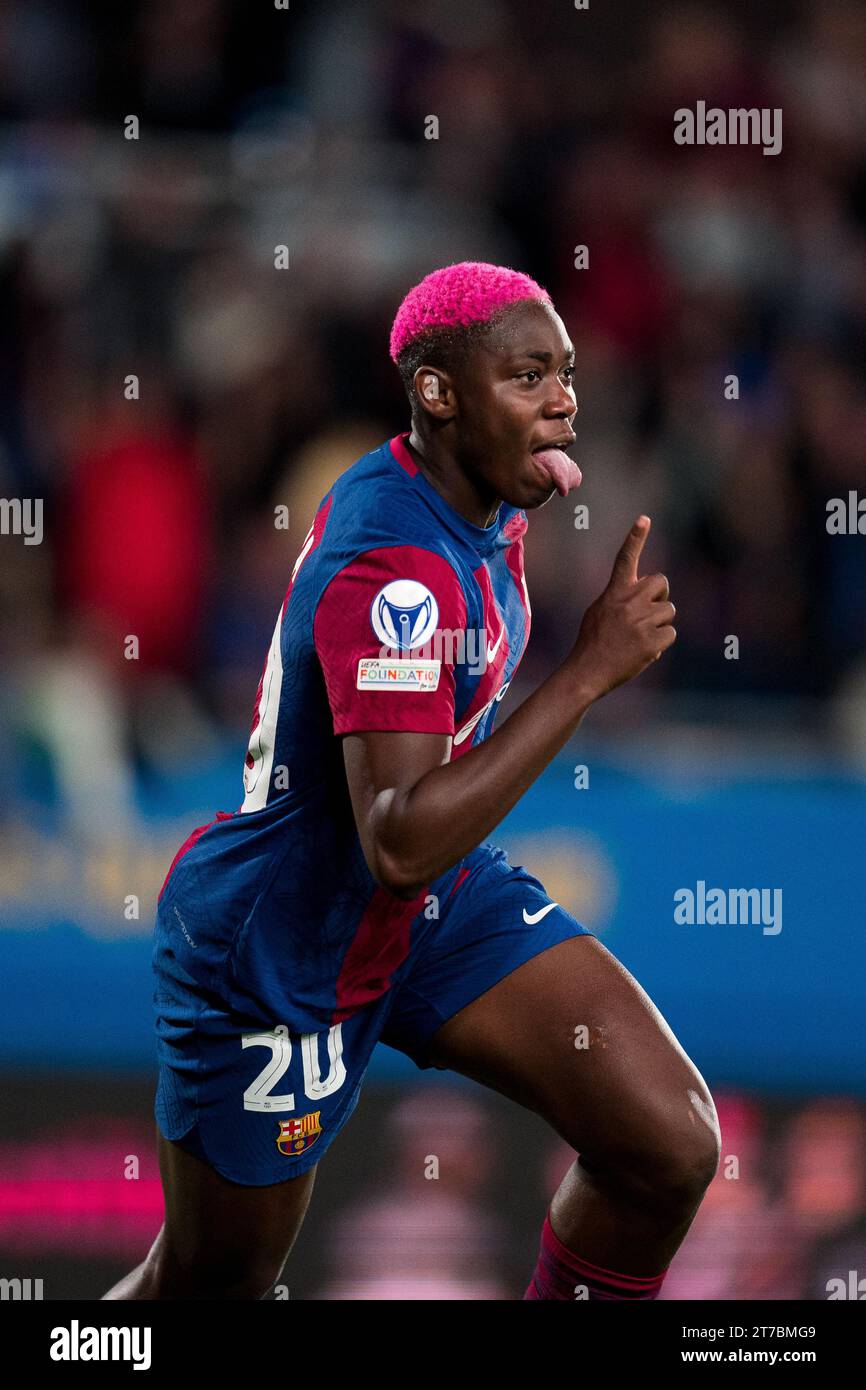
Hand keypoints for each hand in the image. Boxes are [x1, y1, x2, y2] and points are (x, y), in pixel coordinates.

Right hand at [567, 516, 676, 699]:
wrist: (588, 671)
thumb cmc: (593, 641)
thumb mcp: (599, 610)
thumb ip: (620, 597)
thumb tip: (645, 593)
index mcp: (614, 593)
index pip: (625, 559)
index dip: (635, 537)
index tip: (644, 519)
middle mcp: (629, 602)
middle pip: (661, 582)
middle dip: (660, 594)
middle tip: (649, 611)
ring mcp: (642, 621)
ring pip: (668, 611)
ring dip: (660, 623)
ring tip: (639, 637)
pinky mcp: (653, 641)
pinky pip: (671, 633)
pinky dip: (662, 642)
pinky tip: (644, 650)